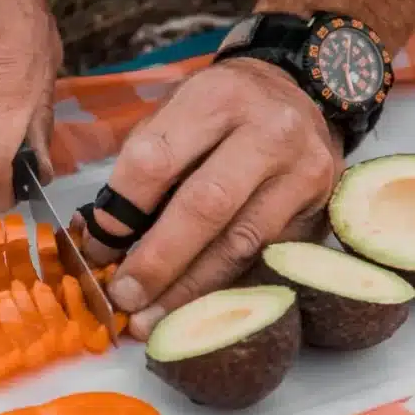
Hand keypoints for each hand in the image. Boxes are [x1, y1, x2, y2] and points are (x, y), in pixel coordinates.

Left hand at [82, 57, 343, 339]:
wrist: (300, 95)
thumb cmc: (222, 112)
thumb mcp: (178, 113)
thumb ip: (143, 168)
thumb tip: (105, 240)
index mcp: (216, 98)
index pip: (157, 161)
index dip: (121, 212)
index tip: (97, 249)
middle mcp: (268, 132)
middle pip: (205, 207)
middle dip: (158, 261)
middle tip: (124, 297)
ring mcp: (303, 173)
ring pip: (241, 244)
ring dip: (190, 290)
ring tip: (151, 319)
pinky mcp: (318, 211)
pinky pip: (266, 260)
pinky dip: (225, 290)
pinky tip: (195, 312)